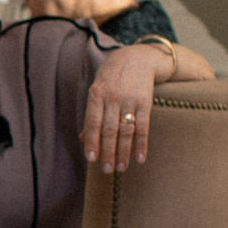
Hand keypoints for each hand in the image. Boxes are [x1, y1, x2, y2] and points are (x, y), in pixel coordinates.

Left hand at [82, 44, 164, 169]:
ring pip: (125, 131)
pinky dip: (142, 144)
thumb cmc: (113, 77)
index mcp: (97, 94)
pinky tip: (140, 158)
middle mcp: (112, 97)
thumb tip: (82, 138)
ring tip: (121, 168)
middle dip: (107, 152)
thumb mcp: (98, 89)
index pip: (92, 122)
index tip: (91, 158)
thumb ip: (92, 114)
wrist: (139, 57)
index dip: (92, 141)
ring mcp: (130, 100)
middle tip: (107, 169)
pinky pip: (143, 127)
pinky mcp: (145, 102)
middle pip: (109, 130)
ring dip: (123, 152)